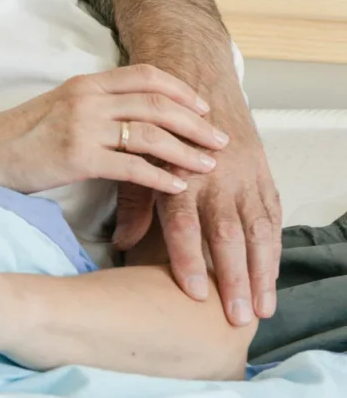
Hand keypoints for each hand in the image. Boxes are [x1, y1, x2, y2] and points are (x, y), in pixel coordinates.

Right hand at [0, 64, 229, 194]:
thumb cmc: (17, 137)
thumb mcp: (58, 109)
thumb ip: (93, 107)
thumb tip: (131, 118)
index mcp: (84, 83)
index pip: (145, 75)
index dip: (180, 90)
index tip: (203, 107)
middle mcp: (86, 98)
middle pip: (156, 103)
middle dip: (195, 122)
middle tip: (220, 139)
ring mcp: (81, 126)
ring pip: (151, 134)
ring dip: (186, 151)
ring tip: (208, 166)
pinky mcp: (76, 157)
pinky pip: (132, 167)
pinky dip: (160, 177)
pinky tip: (177, 188)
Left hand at [113, 84, 281, 327]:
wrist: (195, 79)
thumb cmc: (156, 126)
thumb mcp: (137, 157)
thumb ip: (133, 201)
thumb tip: (121, 243)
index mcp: (177, 173)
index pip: (184, 224)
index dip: (189, 260)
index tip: (194, 295)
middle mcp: (214, 177)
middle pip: (226, 234)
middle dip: (233, 278)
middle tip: (237, 318)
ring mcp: (242, 176)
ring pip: (257, 229)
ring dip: (262, 272)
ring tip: (263, 308)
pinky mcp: (262, 173)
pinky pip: (272, 215)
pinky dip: (275, 247)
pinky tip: (272, 276)